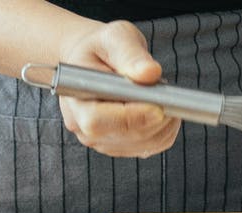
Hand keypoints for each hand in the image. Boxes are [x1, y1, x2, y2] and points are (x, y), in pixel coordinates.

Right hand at [57, 21, 179, 157]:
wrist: (96, 61)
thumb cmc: (103, 48)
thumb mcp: (115, 37)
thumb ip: (130, 54)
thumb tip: (150, 73)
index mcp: (75, 99)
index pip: (97, 121)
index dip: (131, 117)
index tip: (158, 106)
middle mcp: (84, 127)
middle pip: (126, 136)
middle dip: (156, 118)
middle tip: (167, 92)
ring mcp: (103, 141)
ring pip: (144, 144)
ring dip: (164, 123)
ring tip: (162, 95)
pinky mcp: (122, 146)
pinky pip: (153, 146)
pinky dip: (166, 129)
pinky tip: (163, 109)